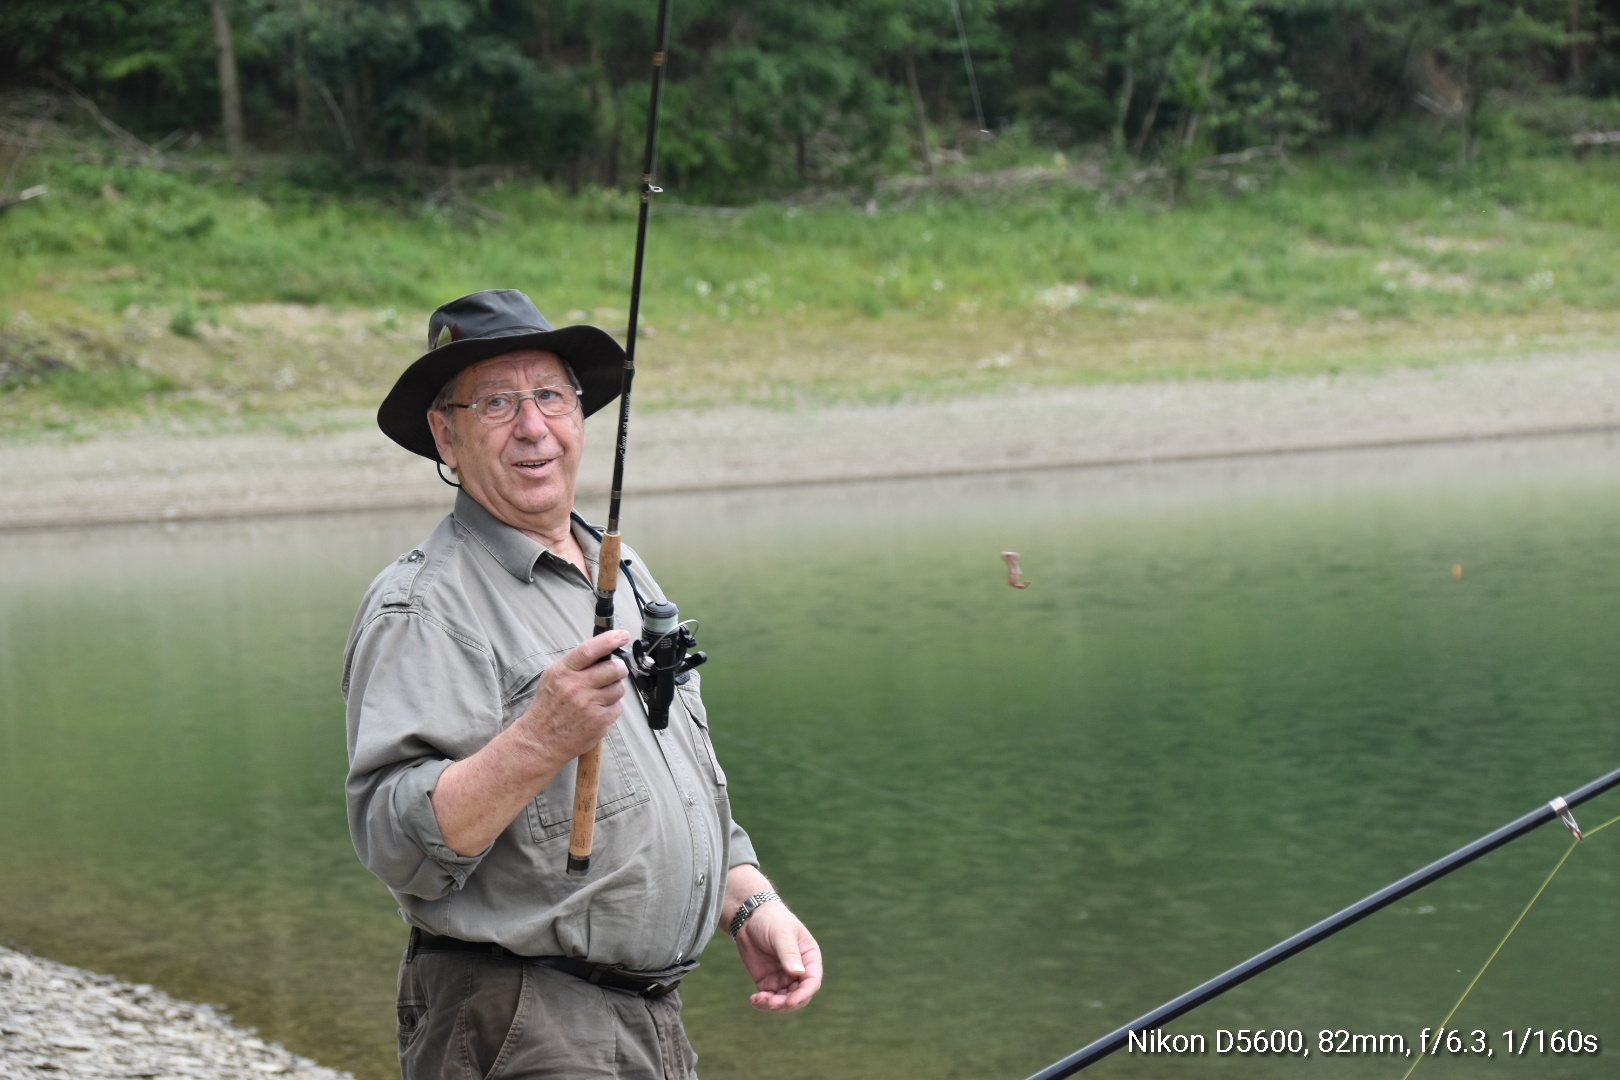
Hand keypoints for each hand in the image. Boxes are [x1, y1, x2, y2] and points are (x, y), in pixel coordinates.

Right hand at [432, 630, 629, 856]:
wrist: (540, 741)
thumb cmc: (547, 708)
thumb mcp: (553, 678)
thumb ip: (576, 665)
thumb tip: (603, 651)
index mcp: (563, 672)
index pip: (591, 650)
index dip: (610, 640)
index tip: (623, 635)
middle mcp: (576, 687)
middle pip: (614, 668)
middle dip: (619, 668)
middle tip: (614, 671)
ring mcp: (589, 705)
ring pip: (619, 688)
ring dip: (614, 690)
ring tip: (599, 696)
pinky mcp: (599, 721)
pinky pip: (618, 707)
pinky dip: (612, 708)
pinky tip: (597, 711)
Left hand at [733, 900, 822, 1011]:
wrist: (750, 917)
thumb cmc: (772, 920)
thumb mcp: (781, 934)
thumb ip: (789, 953)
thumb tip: (798, 973)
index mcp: (810, 958)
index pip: (812, 982)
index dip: (803, 994)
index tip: (789, 1001)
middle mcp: (799, 971)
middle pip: (799, 996)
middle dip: (786, 1003)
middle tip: (770, 1001)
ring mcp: (784, 978)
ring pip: (784, 1001)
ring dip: (773, 1005)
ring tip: (758, 999)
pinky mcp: (768, 982)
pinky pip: (769, 998)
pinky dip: (763, 1003)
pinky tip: (753, 999)